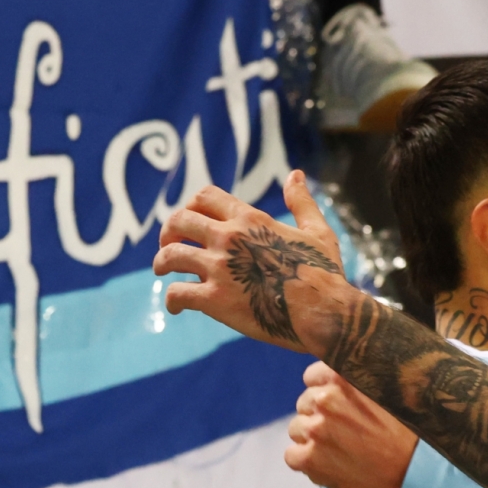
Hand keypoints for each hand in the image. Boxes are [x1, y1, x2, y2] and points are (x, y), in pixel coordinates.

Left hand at [155, 172, 351, 353]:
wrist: (325, 313)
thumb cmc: (325, 274)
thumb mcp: (318, 231)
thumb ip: (301, 202)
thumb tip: (296, 175)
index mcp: (250, 220)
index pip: (205, 197)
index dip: (191, 206)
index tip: (191, 222)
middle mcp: (229, 238)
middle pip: (179, 221)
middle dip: (168, 232)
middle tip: (168, 245)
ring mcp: (219, 269)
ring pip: (170, 256)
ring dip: (161, 263)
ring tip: (163, 272)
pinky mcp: (215, 300)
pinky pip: (177, 294)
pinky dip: (172, 300)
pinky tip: (177, 307)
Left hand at [286, 360, 418, 487]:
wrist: (418, 476)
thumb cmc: (412, 435)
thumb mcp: (393, 392)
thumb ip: (364, 381)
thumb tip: (345, 380)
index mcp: (344, 377)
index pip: (313, 376)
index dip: (326, 392)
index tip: (342, 405)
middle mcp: (325, 399)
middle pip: (304, 404)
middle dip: (319, 416)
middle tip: (346, 432)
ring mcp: (315, 430)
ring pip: (297, 429)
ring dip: (313, 440)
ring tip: (340, 451)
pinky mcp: (309, 460)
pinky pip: (292, 456)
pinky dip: (308, 463)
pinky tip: (332, 466)